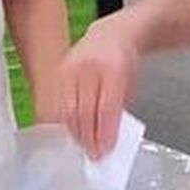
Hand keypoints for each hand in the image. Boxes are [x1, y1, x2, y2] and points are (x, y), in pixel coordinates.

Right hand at [57, 16, 140, 158]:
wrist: (112, 34)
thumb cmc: (124, 62)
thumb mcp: (130, 84)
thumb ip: (119, 109)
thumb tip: (108, 138)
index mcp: (113, 68)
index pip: (106, 108)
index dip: (105, 132)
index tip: (105, 150)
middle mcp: (89, 66)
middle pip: (84, 111)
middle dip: (88, 137)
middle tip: (93, 154)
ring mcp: (71, 67)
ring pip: (68, 108)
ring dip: (75, 131)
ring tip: (83, 145)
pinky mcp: (59, 71)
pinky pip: (58, 101)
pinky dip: (65, 119)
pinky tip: (72, 130)